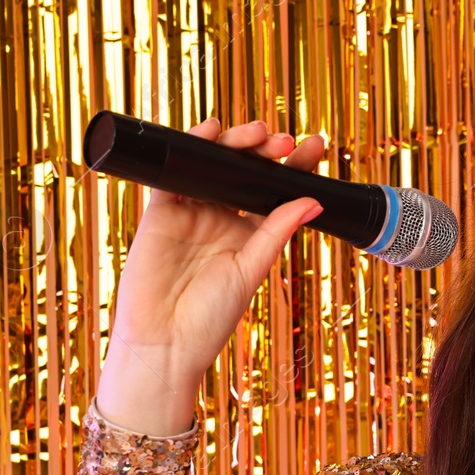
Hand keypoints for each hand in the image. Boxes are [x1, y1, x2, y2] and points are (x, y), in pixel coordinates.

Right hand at [109, 117, 327, 383]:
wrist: (164, 342)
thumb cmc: (210, 317)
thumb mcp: (251, 270)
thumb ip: (276, 231)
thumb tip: (314, 201)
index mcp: (249, 235)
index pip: (275, 193)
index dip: (294, 169)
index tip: (314, 147)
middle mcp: (221, 219)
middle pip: (245, 173)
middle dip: (266, 151)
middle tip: (285, 140)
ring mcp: (191, 213)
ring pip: (212, 165)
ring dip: (234, 144)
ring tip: (258, 133)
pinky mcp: (160, 212)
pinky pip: (173, 172)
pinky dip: (188, 148)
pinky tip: (208, 131)